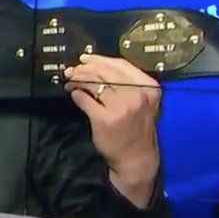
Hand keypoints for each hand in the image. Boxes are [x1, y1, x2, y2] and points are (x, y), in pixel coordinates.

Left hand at [64, 54, 161, 198]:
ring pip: (93, 83)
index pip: (121, 64)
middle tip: (72, 70)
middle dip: (84, 68)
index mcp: (148, 87)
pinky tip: (74, 95)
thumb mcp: (142, 101)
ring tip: (70, 81)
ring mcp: (121, 107)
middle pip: (104, 71)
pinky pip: (85, 99)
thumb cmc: (137, 128)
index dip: (99, 59)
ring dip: (77, 80)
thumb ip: (126, 84)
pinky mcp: (105, 119)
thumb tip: (97, 66)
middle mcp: (137, 95)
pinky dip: (76, 94)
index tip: (85, 59)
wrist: (136, 157)